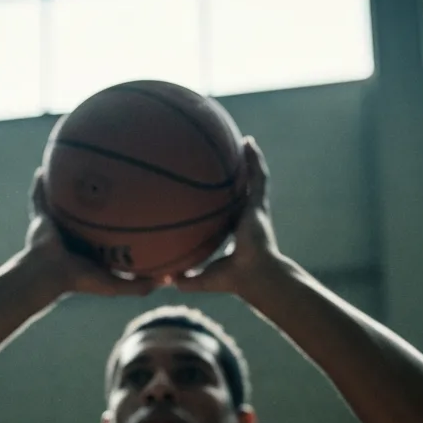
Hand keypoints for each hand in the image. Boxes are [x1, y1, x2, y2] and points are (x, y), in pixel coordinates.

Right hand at [23, 169, 159, 296]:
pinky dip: (40, 184)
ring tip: (75, 164)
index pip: (107, 226)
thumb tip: (170, 280)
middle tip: (112, 175)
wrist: (47, 276)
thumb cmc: (79, 281)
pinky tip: (43, 167)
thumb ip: (139, 286)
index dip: (120, 215)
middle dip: (97, 194)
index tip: (137, 200)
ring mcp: (56, 224)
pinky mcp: (40, 218)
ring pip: (63, 199)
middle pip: (88, 208)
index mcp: (90, 245)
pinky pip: (39, 197)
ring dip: (68, 185)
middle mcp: (74, 232)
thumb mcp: (113, 285)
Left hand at [170, 136, 280, 293]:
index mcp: (236, 233)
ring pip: (254, 179)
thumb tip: (163, 279)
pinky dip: (255, 159)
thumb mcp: (203, 279)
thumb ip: (184, 278)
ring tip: (243, 141)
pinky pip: (259, 176)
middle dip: (236, 176)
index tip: (211, 192)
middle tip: (226, 159)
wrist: (254, 277)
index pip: (227, 214)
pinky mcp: (260, 205)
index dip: (221, 203)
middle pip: (241, 192)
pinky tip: (248, 142)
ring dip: (250, 160)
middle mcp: (247, 218)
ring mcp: (255, 210)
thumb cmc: (232, 281)